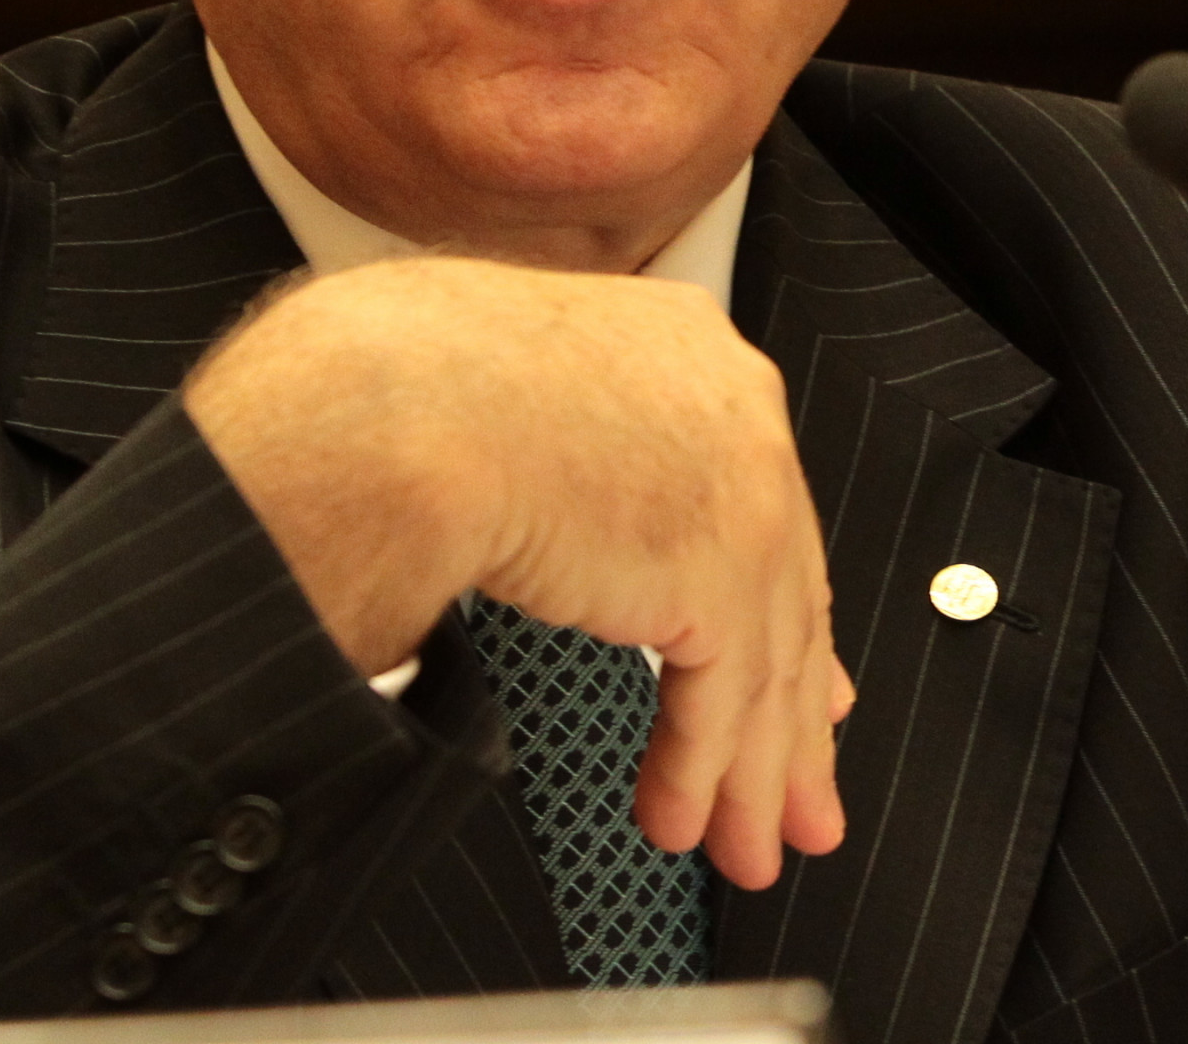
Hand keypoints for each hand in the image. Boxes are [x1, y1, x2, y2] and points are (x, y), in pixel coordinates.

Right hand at [184, 256, 849, 887]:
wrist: (388, 406)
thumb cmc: (393, 382)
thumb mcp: (502, 400)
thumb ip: (555, 454)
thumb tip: (533, 518)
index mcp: (676, 346)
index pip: (751, 492)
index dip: (775, 594)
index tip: (799, 667)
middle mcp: (728, 403)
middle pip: (784, 578)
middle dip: (791, 703)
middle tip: (793, 784)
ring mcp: (739, 483)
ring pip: (766, 652)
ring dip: (752, 769)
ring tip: (743, 842)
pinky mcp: (718, 567)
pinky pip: (721, 697)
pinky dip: (698, 772)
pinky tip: (680, 820)